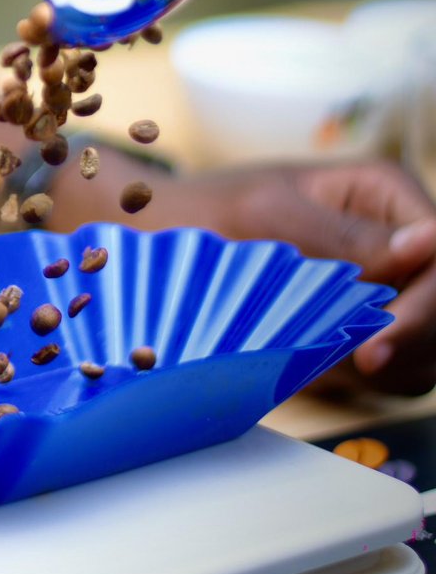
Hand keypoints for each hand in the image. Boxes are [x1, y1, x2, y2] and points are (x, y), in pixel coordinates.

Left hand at [172, 162, 435, 394]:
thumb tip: (428, 242)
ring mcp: (395, 290)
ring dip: (393, 365)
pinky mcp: (375, 331)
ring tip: (329, 363)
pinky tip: (322, 371)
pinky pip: (398, 370)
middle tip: (360, 363)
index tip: (380, 339)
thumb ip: (345, 235)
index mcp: (386, 193)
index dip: (428, 302)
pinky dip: (370, 379)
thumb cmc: (210, 211)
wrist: (165, 241)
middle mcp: (403, 243)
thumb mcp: (269, 213)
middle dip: (411, 339)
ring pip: (429, 347)